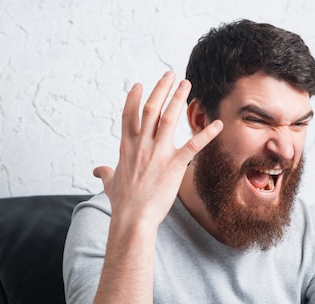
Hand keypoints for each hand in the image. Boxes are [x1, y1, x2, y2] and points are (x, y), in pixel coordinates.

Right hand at [93, 71, 222, 225]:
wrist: (132, 218)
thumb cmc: (122, 203)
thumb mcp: (110, 184)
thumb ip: (105, 173)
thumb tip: (97, 170)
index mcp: (126, 147)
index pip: (129, 116)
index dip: (134, 98)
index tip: (139, 84)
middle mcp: (141, 145)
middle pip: (151, 110)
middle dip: (161, 89)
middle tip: (170, 75)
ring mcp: (157, 153)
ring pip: (168, 119)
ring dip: (178, 99)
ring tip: (186, 84)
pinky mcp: (174, 165)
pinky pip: (193, 145)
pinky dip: (206, 134)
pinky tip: (217, 124)